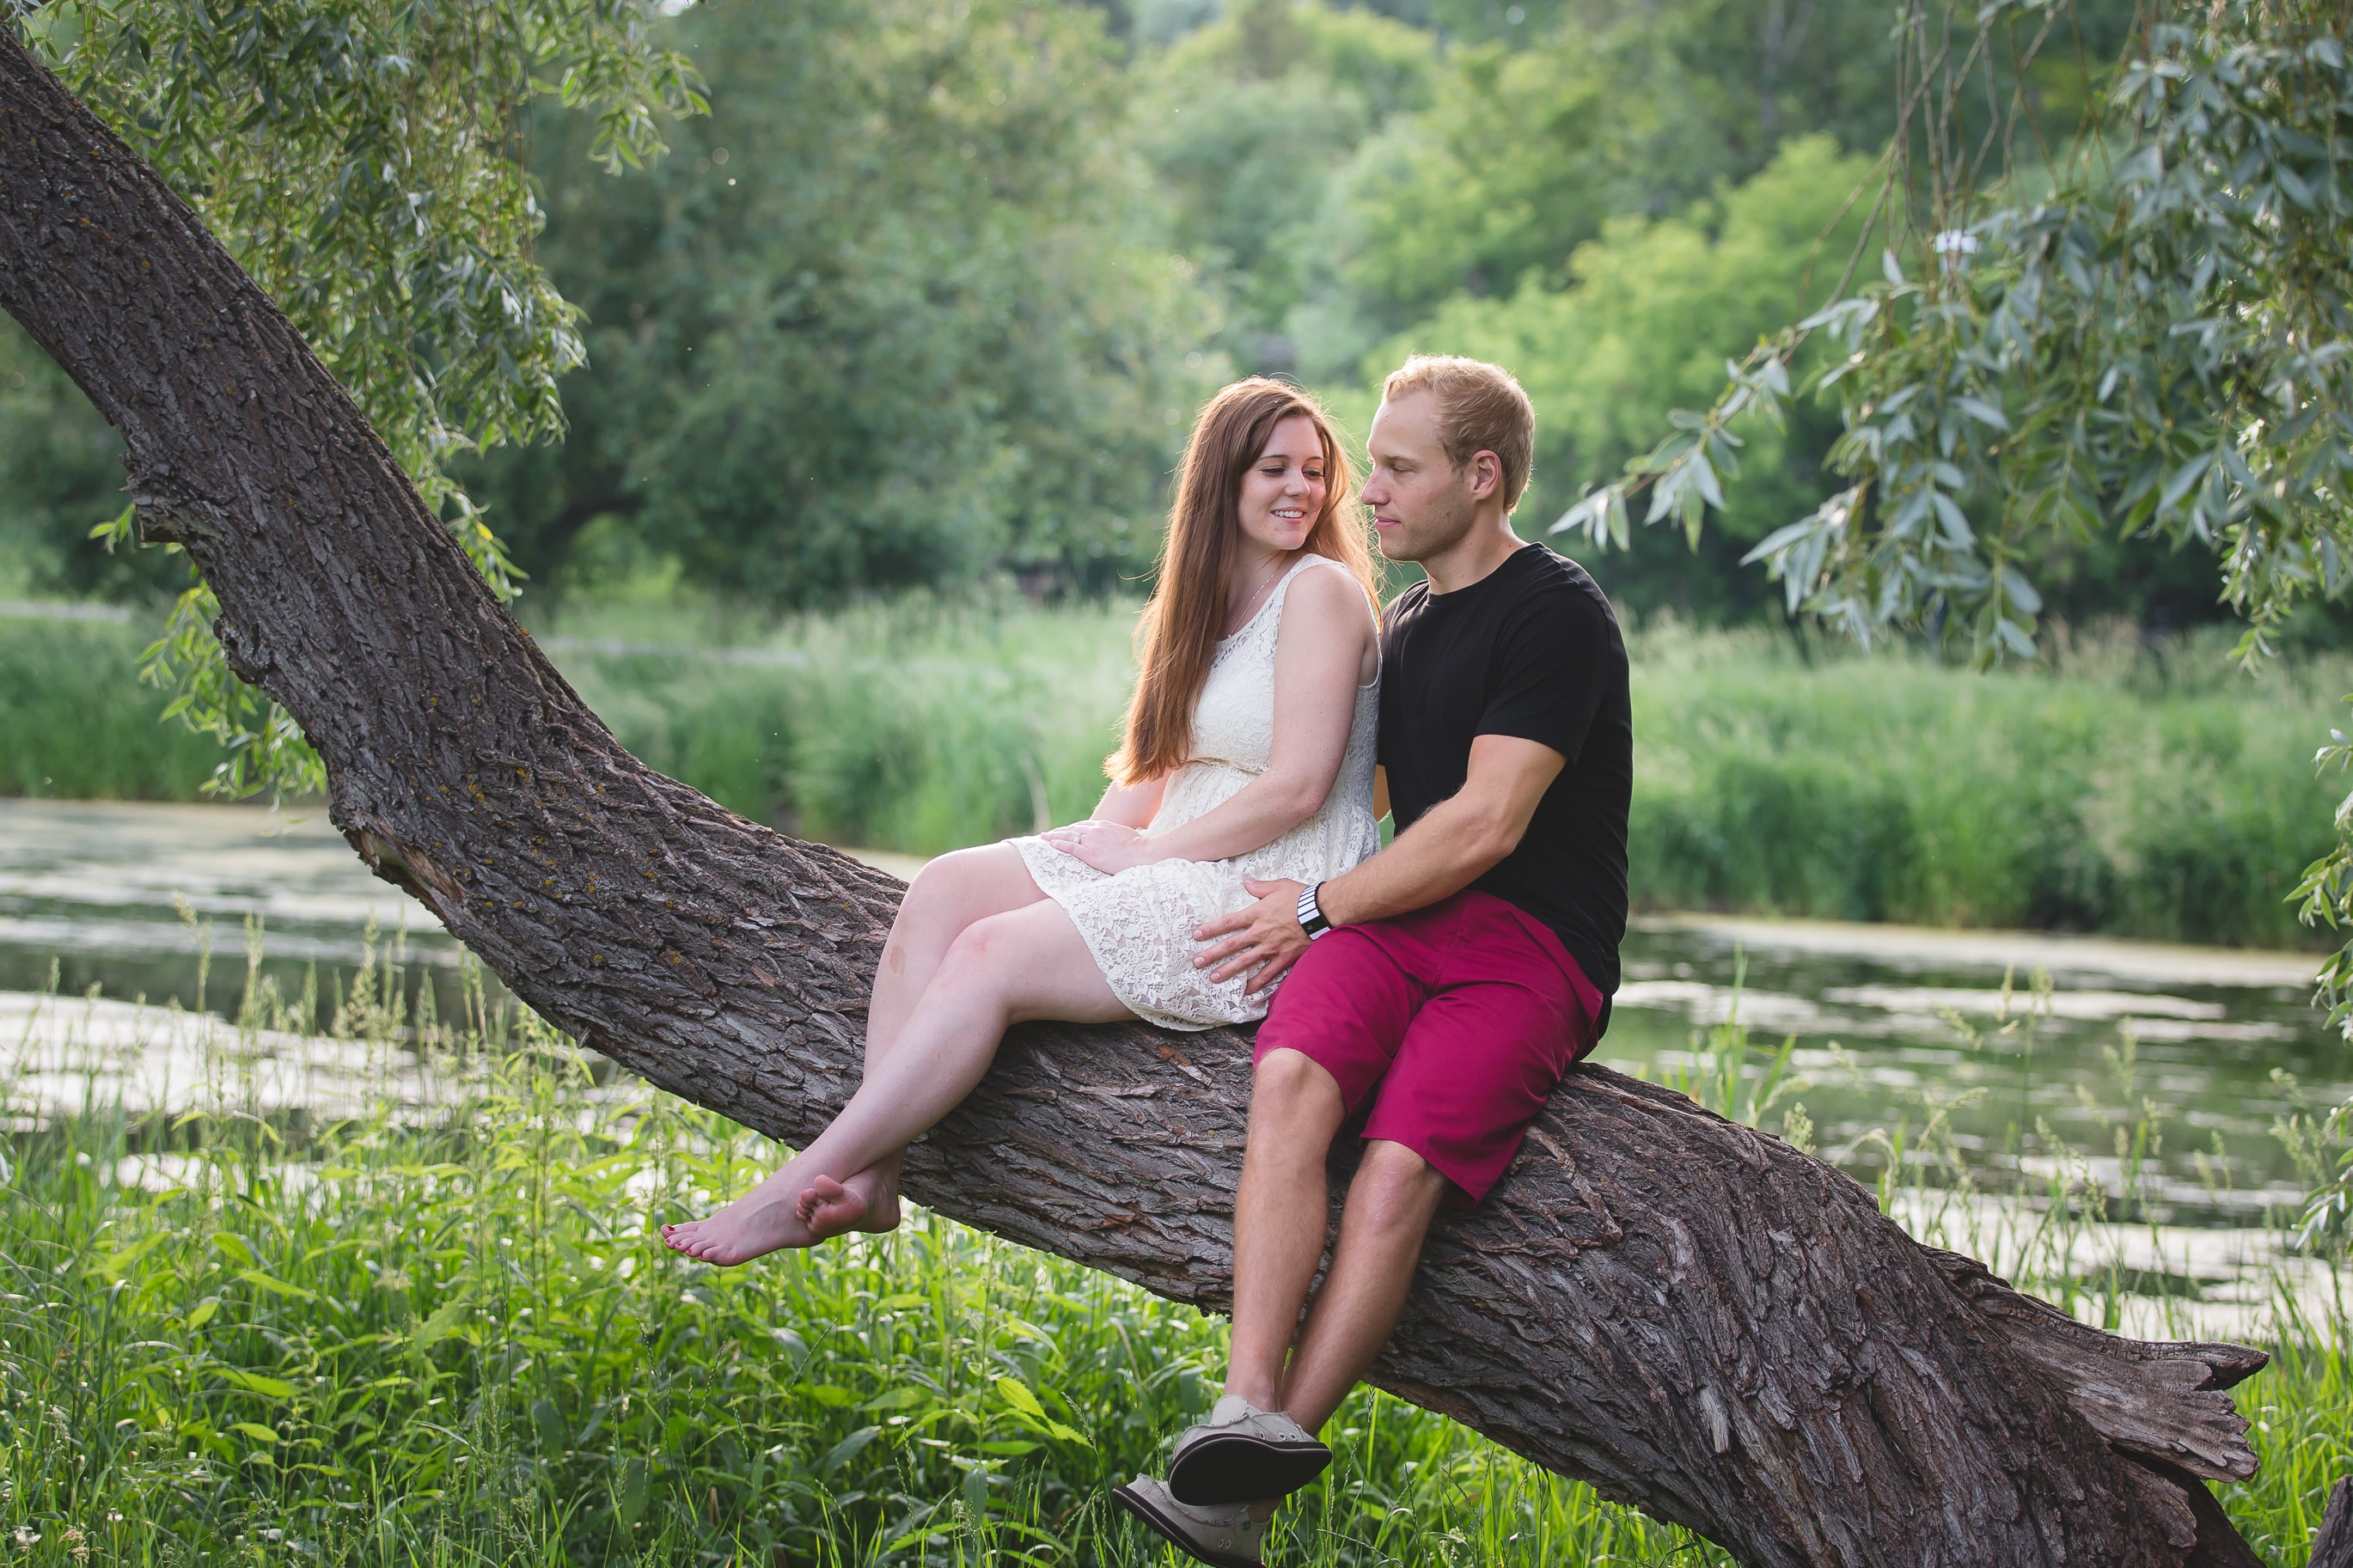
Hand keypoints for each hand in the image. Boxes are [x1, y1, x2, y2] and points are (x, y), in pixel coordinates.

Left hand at [1039, 819, 1158, 874]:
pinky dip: (1059, 844)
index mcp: (1105, 825)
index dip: (1072, 828)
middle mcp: (1096, 830)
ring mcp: (1092, 841)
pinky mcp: (1091, 853)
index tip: (1064, 831)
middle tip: (1048, 833)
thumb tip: (1130, 834)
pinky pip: (1070, 846)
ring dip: (1054, 836)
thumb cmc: (1141, 847)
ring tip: (1044, 837)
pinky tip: (1050, 843)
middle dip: (1060, 831)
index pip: (1084, 825)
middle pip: (1073, 828)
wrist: (1144, 854)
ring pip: (1068, 835)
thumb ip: (1121, 835)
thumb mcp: (1130, 835)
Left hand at [1193, 878, 1308, 992]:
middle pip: (1232, 945)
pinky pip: (1267, 974)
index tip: (1196, 935)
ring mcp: (1272, 947)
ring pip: (1245, 961)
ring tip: (1213, 978)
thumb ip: (1259, 887)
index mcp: (1257, 913)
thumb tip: (1246, 882)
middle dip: (1212, 954)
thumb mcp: (1279, 885)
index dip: (1211, 929)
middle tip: (1197, 962)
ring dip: (1228, 971)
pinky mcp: (1284, 958)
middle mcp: (1261, 932)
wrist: (1322, 911)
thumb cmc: (1301, 897)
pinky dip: (1256, 983)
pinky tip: (1246, 991)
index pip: (1228, 922)